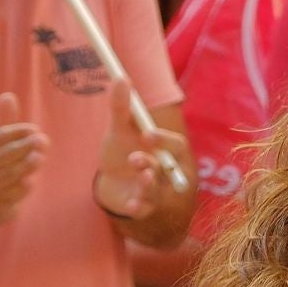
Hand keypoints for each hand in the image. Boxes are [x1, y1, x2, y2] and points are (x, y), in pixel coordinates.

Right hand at [0, 92, 46, 224]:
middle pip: (6, 154)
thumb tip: (8, 95)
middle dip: (25, 146)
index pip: (0, 136)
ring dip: (27, 165)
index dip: (19, 131)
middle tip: (43, 140)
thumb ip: (5, 121)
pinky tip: (30, 181)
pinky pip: (13, 194)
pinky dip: (23, 187)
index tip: (35, 130)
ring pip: (9, 174)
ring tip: (40, 157)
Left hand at [93, 79, 188, 219]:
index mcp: (166, 151)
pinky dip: (138, 207)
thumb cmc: (121, 151)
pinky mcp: (142, 207)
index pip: (176, 146)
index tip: (147, 134)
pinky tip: (131, 205)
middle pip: (170, 169)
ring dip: (147, 183)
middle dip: (154, 163)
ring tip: (136, 174)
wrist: (111, 181)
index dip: (164, 140)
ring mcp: (155, 191)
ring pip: (158, 190)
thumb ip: (121, 107)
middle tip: (135, 157)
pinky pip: (145, 209)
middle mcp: (166, 172)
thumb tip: (120, 77)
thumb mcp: (119, 129)